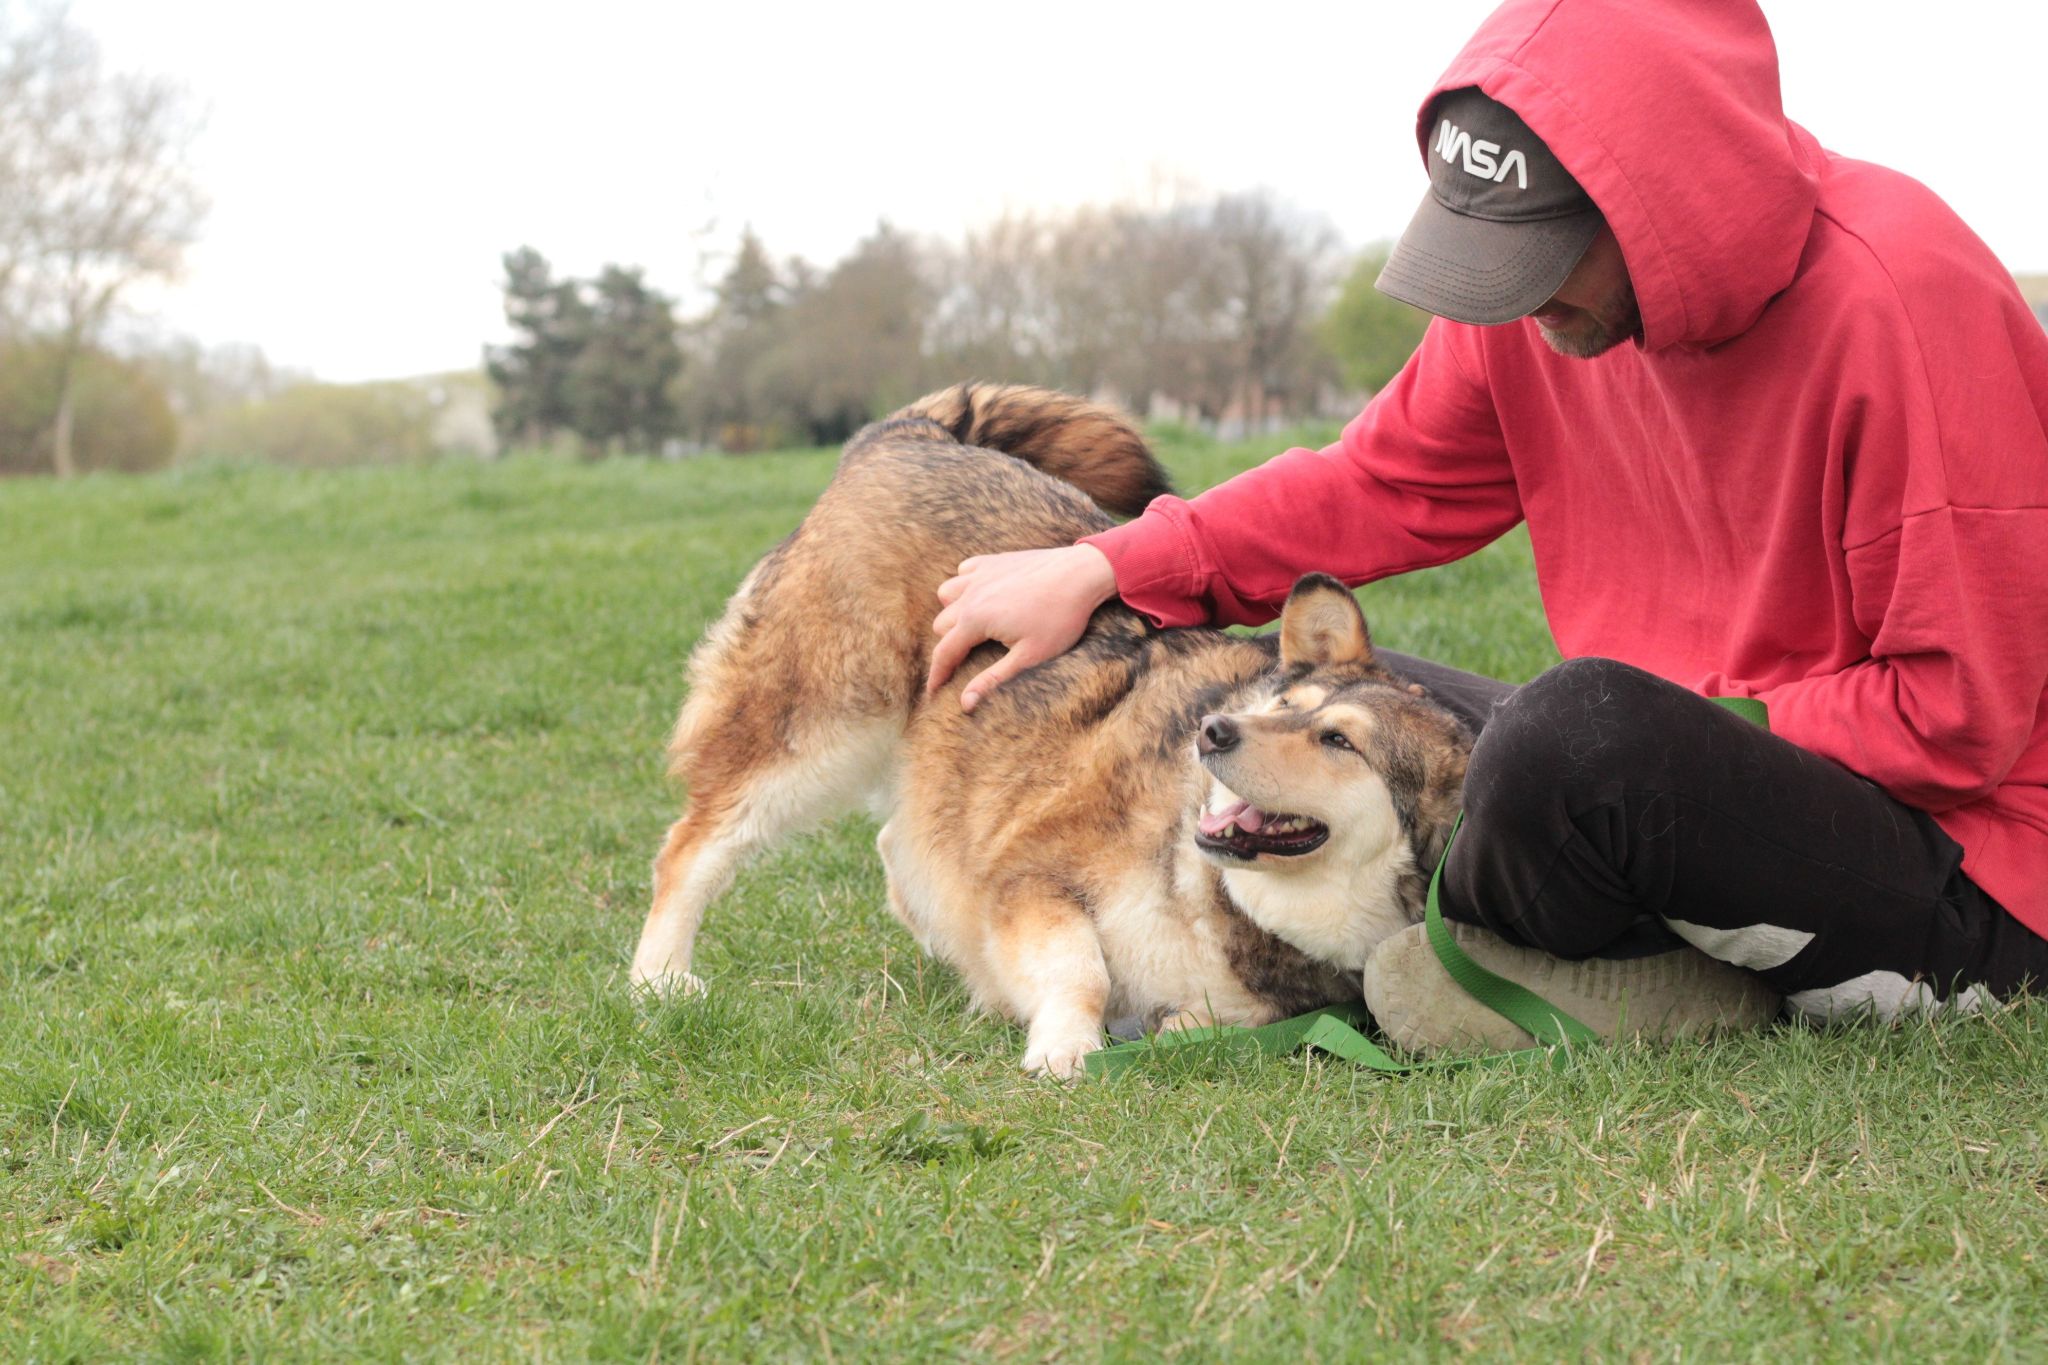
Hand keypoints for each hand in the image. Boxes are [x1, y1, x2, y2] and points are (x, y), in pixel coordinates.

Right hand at [927, 544, 1117, 710]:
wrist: (1082, 574)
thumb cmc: (1060, 618)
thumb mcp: (1030, 656)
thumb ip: (994, 679)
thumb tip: (965, 703)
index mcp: (975, 619)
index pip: (944, 653)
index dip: (936, 676)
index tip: (932, 694)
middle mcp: (970, 594)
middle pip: (941, 624)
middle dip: (949, 645)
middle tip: (965, 661)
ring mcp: (981, 574)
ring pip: (946, 595)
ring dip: (952, 612)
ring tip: (971, 627)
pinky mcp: (995, 561)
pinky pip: (964, 571)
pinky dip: (966, 584)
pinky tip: (982, 595)